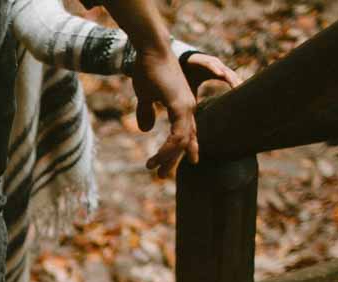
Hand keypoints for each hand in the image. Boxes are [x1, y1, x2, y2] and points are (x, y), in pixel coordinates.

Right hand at [131, 47, 198, 178]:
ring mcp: (186, 106)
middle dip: (174, 160)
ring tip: (154, 171)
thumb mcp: (144, 95)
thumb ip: (145, 112)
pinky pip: (177, 135)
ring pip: (181, 142)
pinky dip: (167, 150)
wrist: (150, 49)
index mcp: (182, 105)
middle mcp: (188, 107)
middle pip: (186, 141)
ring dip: (168, 159)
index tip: (193, 162)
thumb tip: (146, 129)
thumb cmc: (147, 68)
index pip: (188, 131)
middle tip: (162, 176)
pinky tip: (156, 158)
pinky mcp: (180, 105)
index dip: (189, 148)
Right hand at [183, 52, 241, 96]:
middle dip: (237, 82)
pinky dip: (216, 69)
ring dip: (230, 76)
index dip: (236, 86)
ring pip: (222, 70)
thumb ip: (197, 98)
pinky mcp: (203, 60)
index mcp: (217, 73)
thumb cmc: (188, 75)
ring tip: (236, 84)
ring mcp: (211, 62)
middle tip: (244, 91)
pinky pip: (211, 65)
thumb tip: (194, 113)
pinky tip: (220, 74)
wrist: (178, 63)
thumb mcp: (194, 88)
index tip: (242, 95)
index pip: (230, 80)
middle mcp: (216, 67)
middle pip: (230, 75)